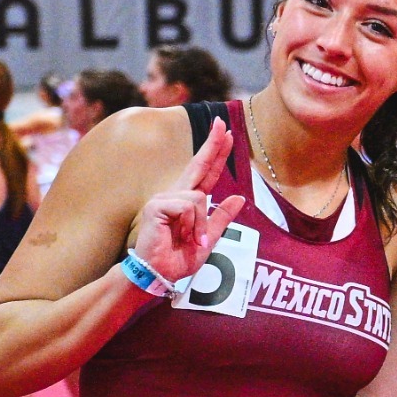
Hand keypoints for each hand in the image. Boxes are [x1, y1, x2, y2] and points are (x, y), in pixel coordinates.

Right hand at [131, 117, 246, 282]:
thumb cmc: (178, 259)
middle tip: (222, 123)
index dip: (216, 153)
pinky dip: (191, 225)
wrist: (159, 273)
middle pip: (198, 165)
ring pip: (199, 198)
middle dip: (212, 145)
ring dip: (201, 224)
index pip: (206, 173)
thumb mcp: (208, 239)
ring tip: (192, 240)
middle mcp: (176, 195)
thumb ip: (222, 219)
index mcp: (189, 203)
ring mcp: (164, 198)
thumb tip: (239, 198)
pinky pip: (187, 206)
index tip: (225, 132)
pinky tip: (182, 236)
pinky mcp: (157, 205)